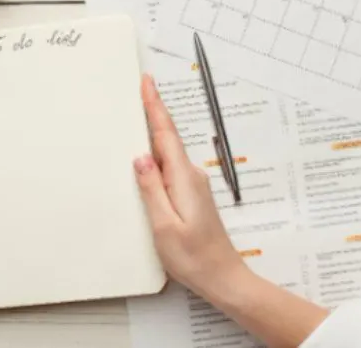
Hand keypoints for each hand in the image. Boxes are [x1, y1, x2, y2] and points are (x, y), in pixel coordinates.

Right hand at [134, 75, 328, 347]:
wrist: (224, 278)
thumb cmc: (194, 257)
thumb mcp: (164, 225)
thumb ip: (151, 189)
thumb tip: (140, 158)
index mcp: (183, 179)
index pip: (165, 134)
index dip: (155, 106)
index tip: (147, 82)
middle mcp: (190, 176)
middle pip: (167, 137)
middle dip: (152, 111)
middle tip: (138, 89)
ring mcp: (192, 185)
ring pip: (167, 151)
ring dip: (153, 131)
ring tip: (136, 114)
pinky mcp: (190, 195)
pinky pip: (169, 166)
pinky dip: (156, 152)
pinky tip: (145, 155)